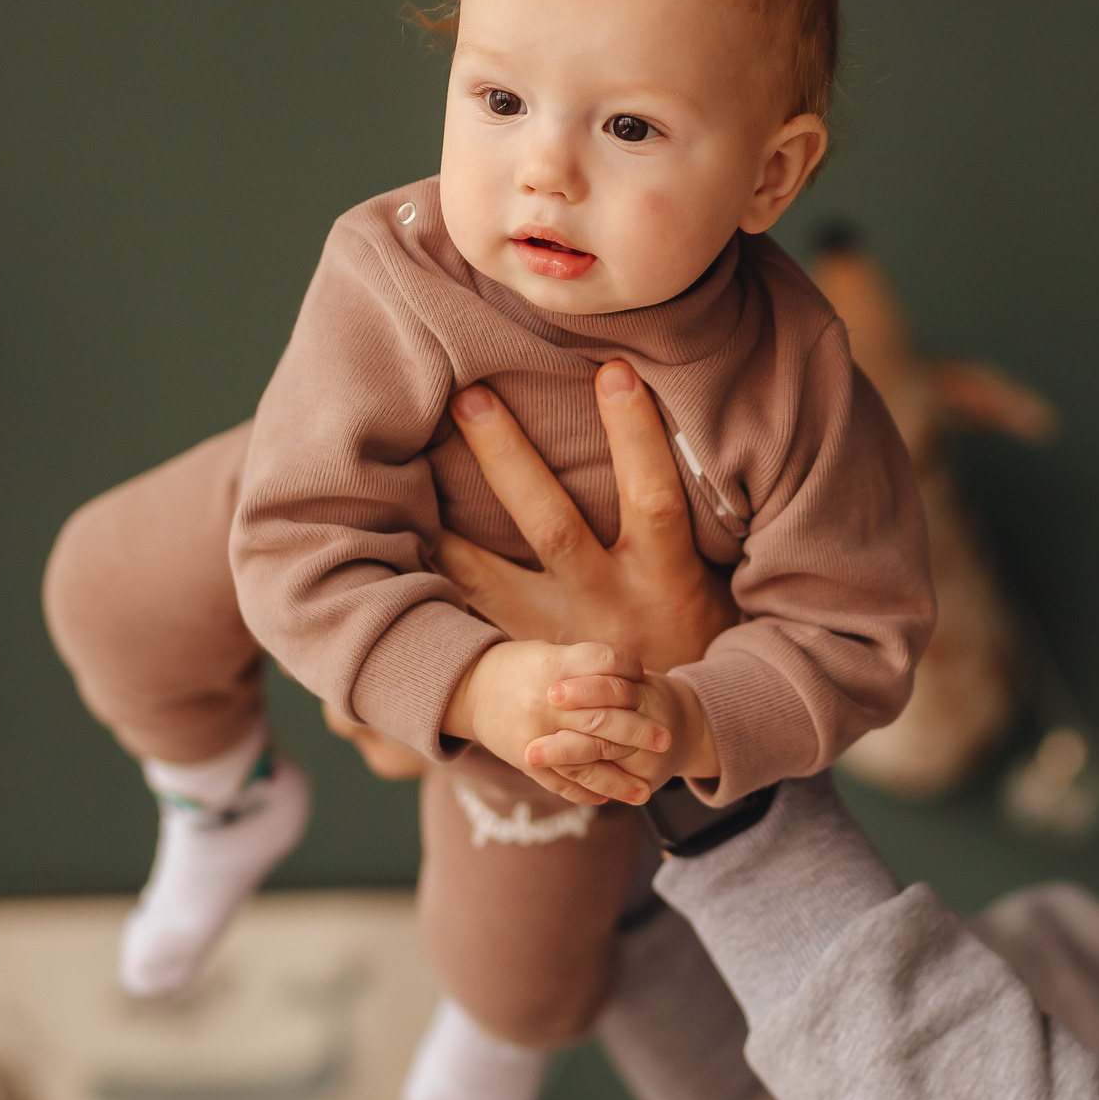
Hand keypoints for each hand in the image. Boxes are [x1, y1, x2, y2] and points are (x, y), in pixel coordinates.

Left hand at [433, 361, 732, 779]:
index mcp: (665, 576)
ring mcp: (557, 632)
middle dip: (510, 459)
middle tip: (470, 396)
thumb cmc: (698, 628)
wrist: (673, 730)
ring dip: (448, 520)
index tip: (612, 369)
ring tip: (405, 466)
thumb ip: (688, 515)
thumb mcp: (710, 574)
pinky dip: (435, 577)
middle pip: (553, 523)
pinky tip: (387, 543)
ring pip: (494, 573)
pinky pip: (469, 612)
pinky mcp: (523, 651)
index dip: (636, 435)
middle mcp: (606, 602)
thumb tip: (672, 426)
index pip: (655, 495)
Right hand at [443, 638, 677, 805]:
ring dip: (618, 780)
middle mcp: (546, 704)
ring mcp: (535, 735)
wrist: (469, 689)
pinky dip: (585, 792)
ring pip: (584, 762)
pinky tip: (607, 798)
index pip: (603, 664)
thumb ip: (588, 665)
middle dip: (637, 732)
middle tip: (666, 741)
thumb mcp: (550, 654)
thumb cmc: (520, 667)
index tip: (647, 678)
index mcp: (553, 668)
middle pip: (601, 718)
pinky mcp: (526, 759)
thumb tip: (635, 677)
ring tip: (645, 791)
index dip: (628, 670)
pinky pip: (560, 782)